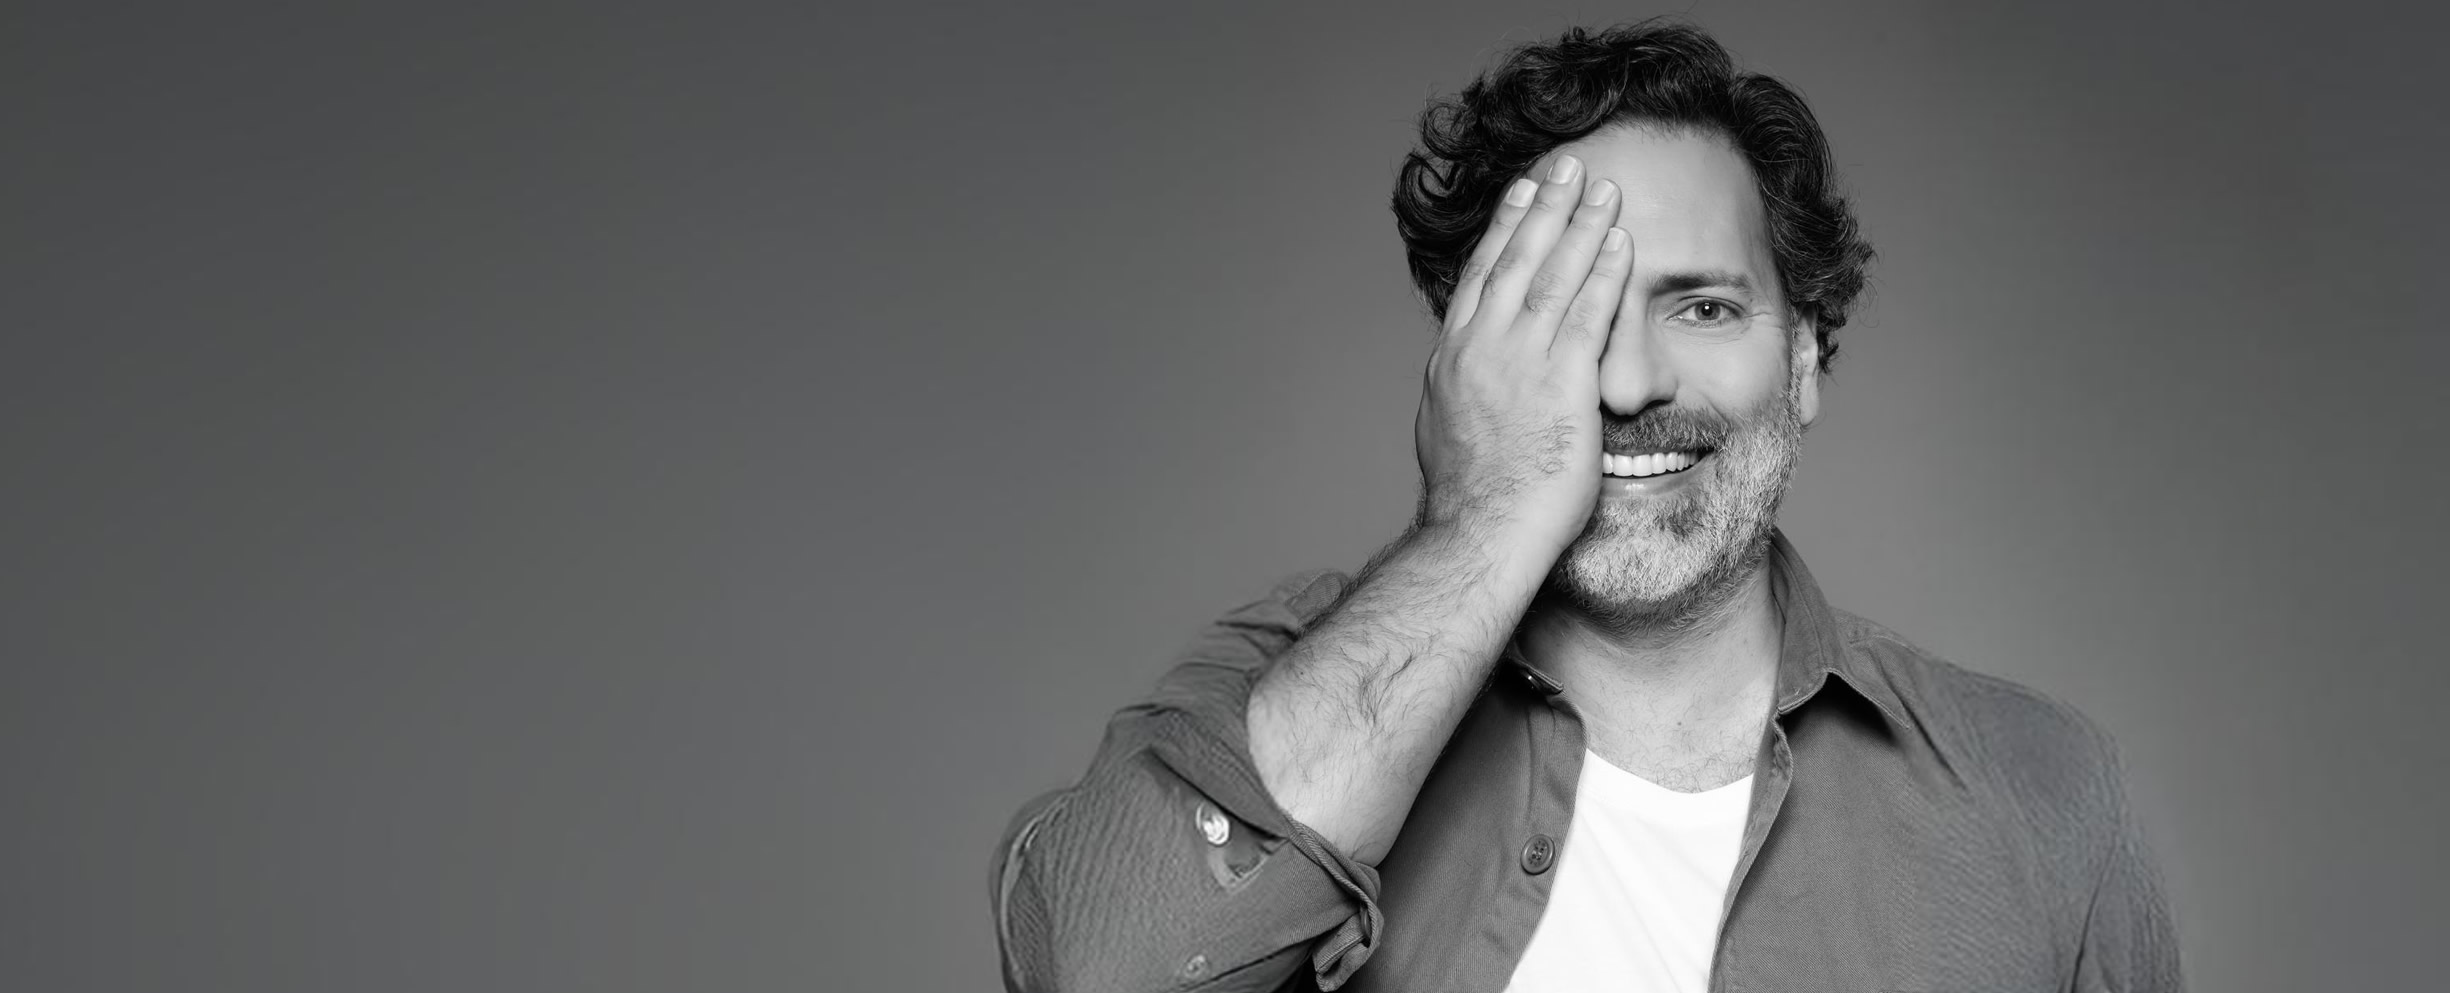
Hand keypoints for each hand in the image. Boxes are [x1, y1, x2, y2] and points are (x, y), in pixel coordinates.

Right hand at [1413, 152, 1630, 563]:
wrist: (1479, 535)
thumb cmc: (1469, 501)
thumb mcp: (1445, 429)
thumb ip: (1460, 392)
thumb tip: (1462, 383)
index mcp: (1452, 359)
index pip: (1482, 276)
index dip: (1505, 229)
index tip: (1522, 193)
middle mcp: (1482, 349)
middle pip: (1517, 260)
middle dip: (1545, 207)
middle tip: (1566, 165)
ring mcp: (1520, 363)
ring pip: (1554, 275)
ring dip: (1581, 225)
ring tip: (1604, 188)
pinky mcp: (1562, 384)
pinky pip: (1589, 314)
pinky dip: (1605, 273)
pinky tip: (1621, 243)